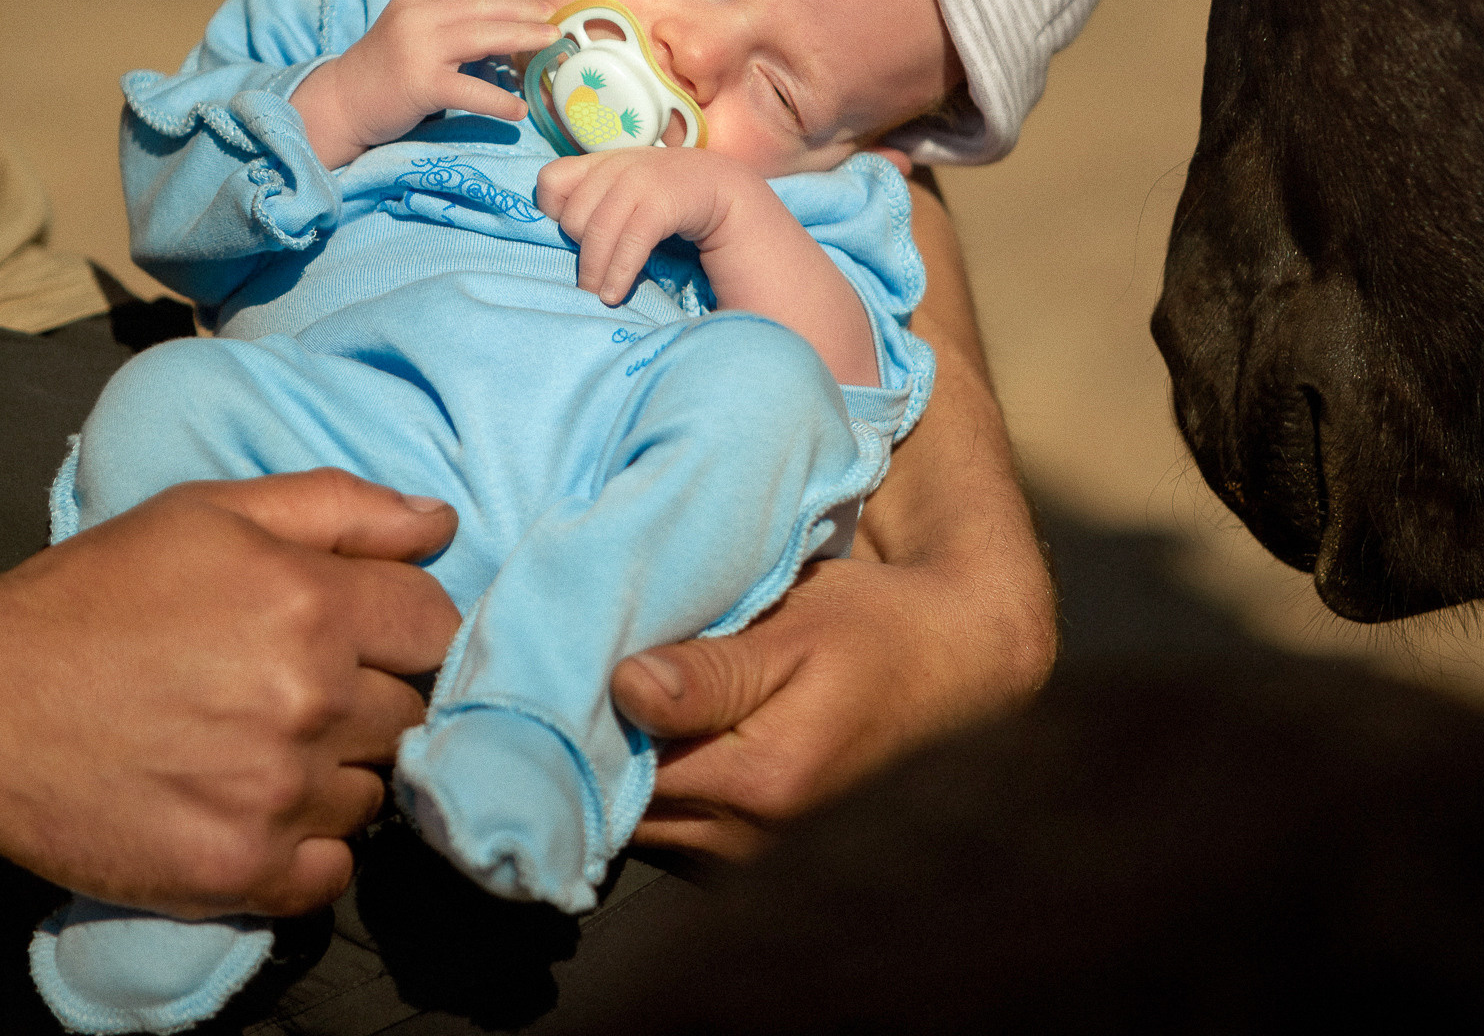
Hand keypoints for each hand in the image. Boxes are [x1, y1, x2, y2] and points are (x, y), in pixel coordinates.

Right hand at [0, 470, 460, 916]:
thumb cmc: (92, 595)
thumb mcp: (209, 512)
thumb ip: (338, 508)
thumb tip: (438, 522)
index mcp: (312, 604)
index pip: (435, 626)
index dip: (401, 628)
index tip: (357, 636)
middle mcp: (309, 701)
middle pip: (409, 711)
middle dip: (364, 698)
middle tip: (289, 692)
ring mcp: (276, 793)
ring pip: (372, 793)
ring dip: (335, 775)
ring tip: (258, 749)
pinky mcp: (238, 869)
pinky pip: (332, 873)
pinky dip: (307, 849)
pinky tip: (253, 811)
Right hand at [292, 0, 554, 167]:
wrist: (341, 103)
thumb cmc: (381, 71)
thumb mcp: (409, 31)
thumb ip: (445, 22)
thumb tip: (500, 26)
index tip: (533, 8)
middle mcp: (416, 17)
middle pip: (483, 8)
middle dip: (524, 13)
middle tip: (554, 20)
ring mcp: (417, 49)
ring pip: (483, 38)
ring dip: (522, 40)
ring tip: (549, 45)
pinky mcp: (420, 84)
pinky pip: (470, 90)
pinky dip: (499, 100)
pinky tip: (519, 109)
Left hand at [536, 147, 769, 304]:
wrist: (723, 190)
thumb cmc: (666, 199)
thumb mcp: (624, 192)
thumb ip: (595, 201)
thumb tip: (554, 237)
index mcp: (600, 162)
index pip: (550, 181)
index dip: (552, 213)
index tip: (570, 239)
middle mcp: (615, 165)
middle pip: (573, 217)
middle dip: (578, 252)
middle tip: (590, 276)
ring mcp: (640, 179)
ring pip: (596, 232)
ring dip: (594, 273)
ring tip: (596, 297)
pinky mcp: (661, 201)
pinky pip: (630, 242)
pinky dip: (619, 273)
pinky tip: (614, 295)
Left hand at [609, 177, 1056, 857]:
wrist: (954, 671)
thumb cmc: (876, 633)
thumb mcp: (797, 626)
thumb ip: (710, 667)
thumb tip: (623, 686)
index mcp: (759, 784)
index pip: (616, 768)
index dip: (564, 719)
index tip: (528, 671)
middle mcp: (749, 842)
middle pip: (614, 803)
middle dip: (576, 744)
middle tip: (545, 674)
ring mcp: (749, 857)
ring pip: (634, 818)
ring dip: (606, 764)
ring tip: (587, 692)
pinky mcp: (747, 850)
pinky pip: (664, 823)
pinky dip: (641, 780)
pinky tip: (635, 727)